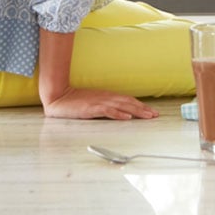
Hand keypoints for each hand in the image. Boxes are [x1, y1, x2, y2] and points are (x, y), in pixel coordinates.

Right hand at [43, 87, 159, 119]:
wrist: (59, 97)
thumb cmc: (75, 101)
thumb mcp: (93, 102)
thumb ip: (105, 105)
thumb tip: (120, 111)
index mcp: (107, 96)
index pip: (128, 100)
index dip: (141, 106)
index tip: (152, 112)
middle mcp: (106, 97)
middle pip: (128, 103)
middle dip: (143, 109)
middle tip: (155, 115)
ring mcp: (99, 102)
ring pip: (122, 106)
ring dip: (136, 111)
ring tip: (147, 116)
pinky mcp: (91, 108)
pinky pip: (107, 111)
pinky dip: (118, 114)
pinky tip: (126, 117)